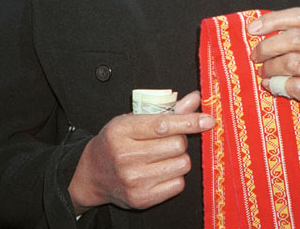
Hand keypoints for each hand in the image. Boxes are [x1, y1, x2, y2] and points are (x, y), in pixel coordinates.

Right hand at [69, 91, 214, 213]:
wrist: (92, 173)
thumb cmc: (116, 141)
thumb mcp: (133, 118)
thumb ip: (167, 109)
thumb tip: (195, 99)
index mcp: (122, 131)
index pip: (163, 125)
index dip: (189, 122)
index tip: (208, 120)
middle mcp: (126, 156)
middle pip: (177, 145)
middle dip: (178, 139)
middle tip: (165, 140)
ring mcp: (133, 180)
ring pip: (181, 164)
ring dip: (179, 158)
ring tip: (162, 156)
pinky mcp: (142, 199)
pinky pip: (178, 184)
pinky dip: (175, 176)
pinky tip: (160, 171)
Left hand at [248, 8, 299, 179]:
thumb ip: (290, 38)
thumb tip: (255, 29)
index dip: (273, 20)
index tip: (252, 28)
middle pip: (295, 38)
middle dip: (268, 46)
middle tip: (254, 56)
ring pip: (292, 62)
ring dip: (270, 67)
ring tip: (263, 73)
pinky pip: (295, 86)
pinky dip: (277, 85)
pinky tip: (271, 86)